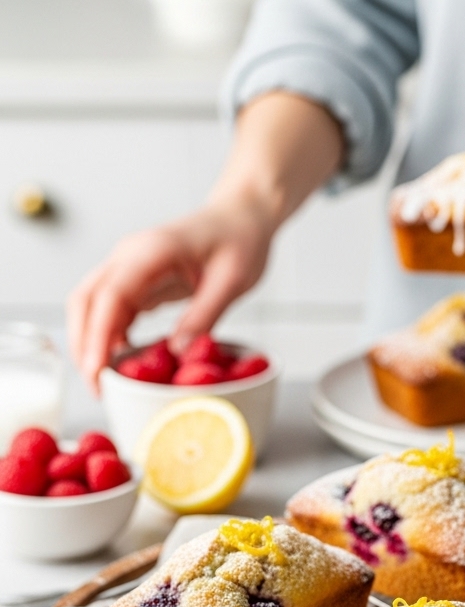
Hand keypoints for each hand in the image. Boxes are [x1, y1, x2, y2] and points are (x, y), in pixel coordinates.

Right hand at [67, 199, 274, 390]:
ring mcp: (128, 268)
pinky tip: (120, 364)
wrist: (239, 218)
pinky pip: (110, 312)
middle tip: (97, 388)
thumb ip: (204, 315)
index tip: (96, 371)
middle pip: (86, 301)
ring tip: (106, 384)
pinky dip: (108, 339)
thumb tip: (177, 353)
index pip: (111, 295)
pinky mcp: (135, 282)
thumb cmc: (239, 241)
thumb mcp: (232, 281)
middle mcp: (129, 256)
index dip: (99, 336)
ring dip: (91, 344)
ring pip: (91, 308)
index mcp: (152, 251)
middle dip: (84, 345)